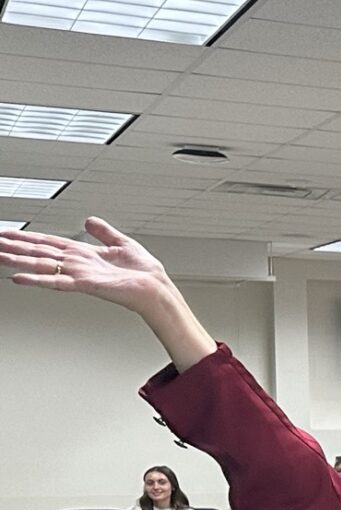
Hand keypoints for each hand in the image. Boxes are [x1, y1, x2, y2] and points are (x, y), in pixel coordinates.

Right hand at [0, 216, 175, 312]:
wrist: (156, 289)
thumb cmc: (144, 272)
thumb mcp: (123, 243)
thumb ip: (104, 232)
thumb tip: (90, 220)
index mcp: (84, 253)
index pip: (49, 242)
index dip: (28, 237)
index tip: (8, 233)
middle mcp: (78, 264)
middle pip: (39, 252)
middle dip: (15, 247)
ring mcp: (79, 274)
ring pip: (42, 265)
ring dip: (18, 260)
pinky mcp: (85, 284)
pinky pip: (56, 281)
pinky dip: (38, 279)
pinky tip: (19, 277)